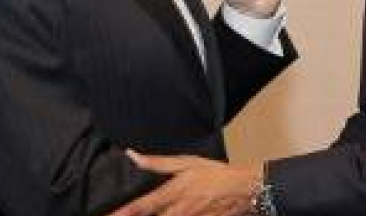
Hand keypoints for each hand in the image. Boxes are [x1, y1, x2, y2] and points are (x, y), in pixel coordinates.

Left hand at [109, 151, 260, 215]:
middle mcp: (177, 212)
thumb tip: (132, 155)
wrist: (244, 189)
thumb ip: (157, 163)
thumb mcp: (186, 162)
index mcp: (172, 193)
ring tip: (147, 212)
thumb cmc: (214, 173)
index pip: (141, 206)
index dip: (122, 213)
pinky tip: (167, 215)